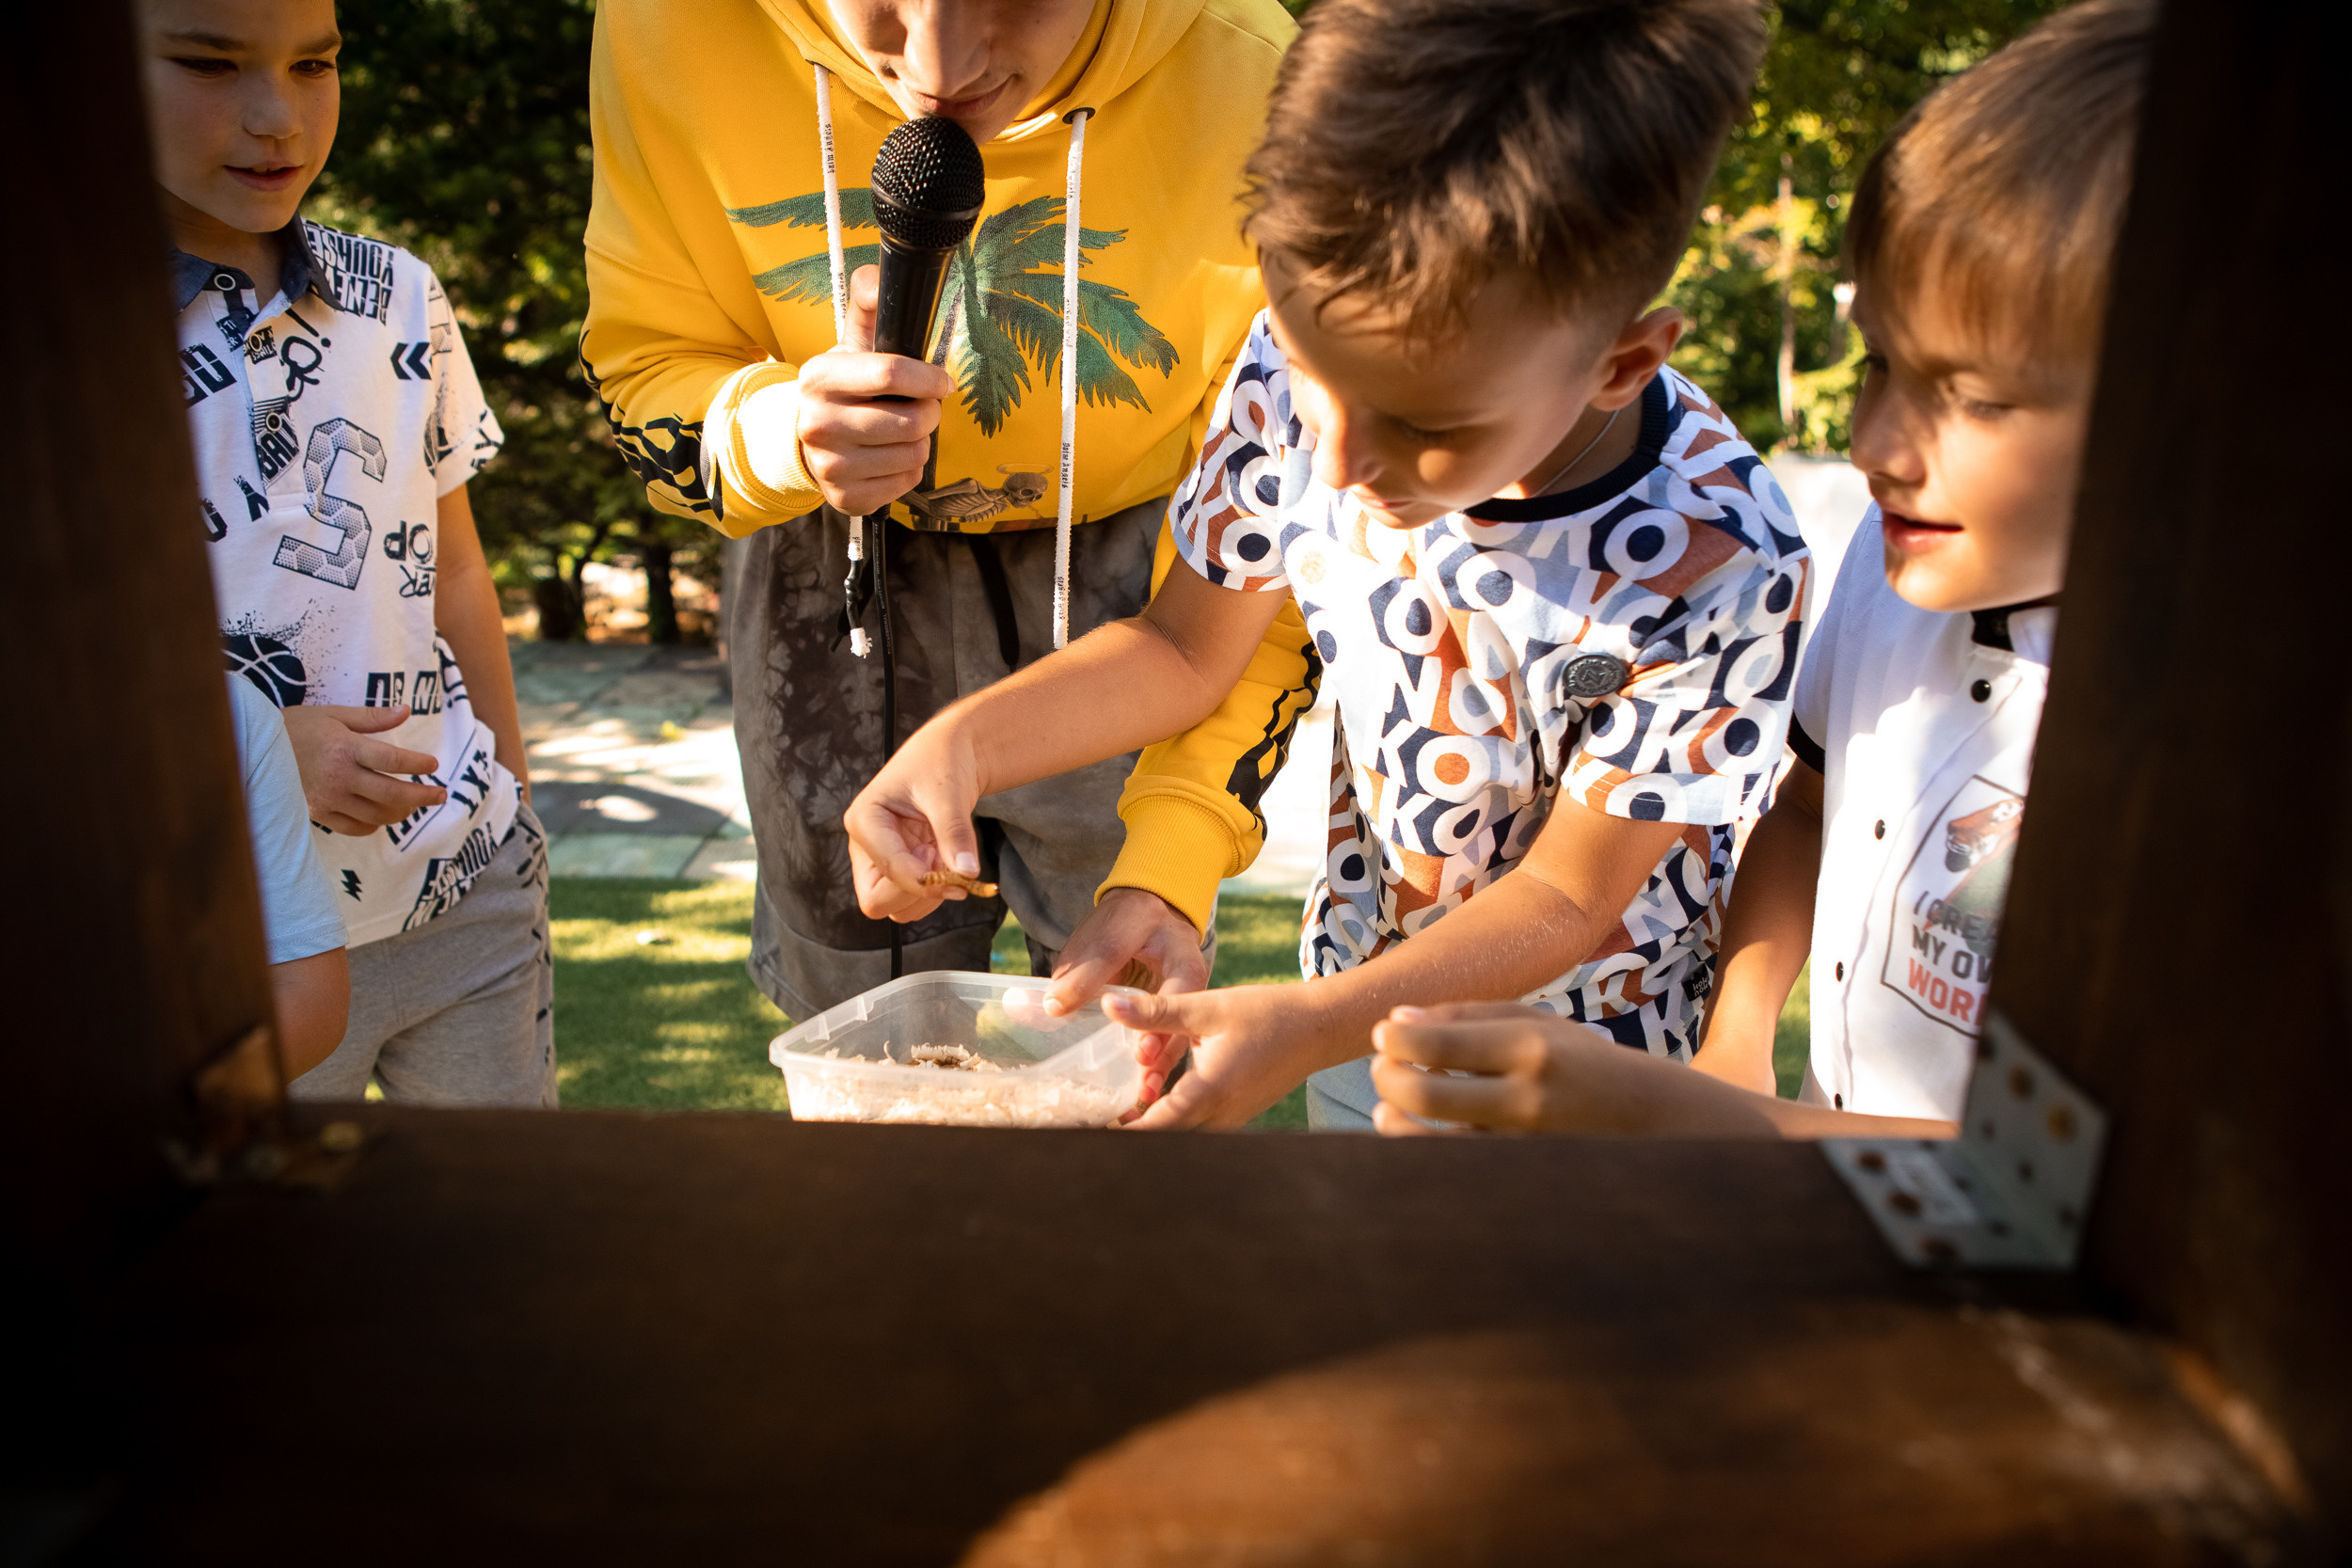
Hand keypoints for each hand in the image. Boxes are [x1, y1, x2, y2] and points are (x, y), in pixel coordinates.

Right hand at [278, 704, 444, 835]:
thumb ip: (372, 718)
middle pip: (392, 794)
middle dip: (422, 796)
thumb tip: (406, 711)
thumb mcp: (334, 715)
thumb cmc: (297, 726)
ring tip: (413, 804)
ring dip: (401, 811)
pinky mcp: (317, 813)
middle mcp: (339, 776)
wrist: (253, 747)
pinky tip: (381, 815)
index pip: (393, 760)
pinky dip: (374, 824)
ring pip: (377, 814)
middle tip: (441, 795)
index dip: (418, 765)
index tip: (433, 765)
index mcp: (345, 748)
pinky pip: (355, 827)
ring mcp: (328, 798)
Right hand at [790, 264, 955, 514]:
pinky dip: (909, 470)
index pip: (890, 372)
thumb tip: (881, 278)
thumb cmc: (844, 384)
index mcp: (819, 378)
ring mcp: (829, 466)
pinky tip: (890, 457)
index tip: (941, 381)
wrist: (805, 437)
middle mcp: (817, 424)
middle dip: (928, 412)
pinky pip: (905, 483)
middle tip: (919, 407)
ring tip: (901, 431)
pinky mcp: (844, 498)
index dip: (928, 377)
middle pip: (909, 420)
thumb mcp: (853, 339)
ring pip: (913, 454)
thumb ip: (870, 300)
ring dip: (920, 442)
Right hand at [843, 724, 984, 921]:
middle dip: (918, 894)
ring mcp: (880, 861)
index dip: (923, 881)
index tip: (957, 872)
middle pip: (876, 901)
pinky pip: (913, 901)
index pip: (887, 870)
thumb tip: (967, 873)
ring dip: (930, 897)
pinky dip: (936, 894)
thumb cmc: (941, 762)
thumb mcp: (949, 793)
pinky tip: (949, 863)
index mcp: (864, 820)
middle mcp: (865, 846)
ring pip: (896, 908)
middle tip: (948, 868)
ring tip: (950, 858)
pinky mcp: (899, 870)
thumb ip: (955, 832)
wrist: (949, 755)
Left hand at [1048, 888, 1210, 1104]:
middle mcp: (1195, 991)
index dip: (1161, 1026)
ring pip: (1180, 1046)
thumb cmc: (1130, 920)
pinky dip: (1155, 1069)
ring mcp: (1190, 1010)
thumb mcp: (1111, 932)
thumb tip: (1053, 1006)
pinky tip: (1139, 1093)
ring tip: (1141, 1098)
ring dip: (1160, 1071)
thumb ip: (1086, 969)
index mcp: (1187, 962)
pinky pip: (1169, 1049)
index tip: (1141, 1053)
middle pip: (1186, 1032)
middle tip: (1142, 1087)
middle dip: (1164, 1060)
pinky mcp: (1179, 1024)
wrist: (1149, 912)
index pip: (1181, 996)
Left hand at [1104, 984, 1332, 1129]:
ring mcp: (1232, 1120)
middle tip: (1100, 1116)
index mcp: (1210, 1090)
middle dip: (1133, 1131)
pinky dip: (1177, 1119)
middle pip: (1166, 1138)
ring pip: (1183, 1135)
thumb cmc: (1266, 1014)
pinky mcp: (1238, 1115)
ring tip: (1123, 1109)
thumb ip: (1156, 1011)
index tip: (1091, 1127)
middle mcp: (1221, 1115)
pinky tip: (1159, 1097)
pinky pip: (1200, 1127)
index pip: (1156, 1126)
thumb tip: (1110, 1004)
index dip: (1122, 1133)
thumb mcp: (1207, 1007)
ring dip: (1156, 1124)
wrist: (1318, 1028)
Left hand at [1368, 1001, 1780, 1137]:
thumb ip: (1465, 1016)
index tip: (1383, 1035)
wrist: (1653, 1125)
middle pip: (1424, 1093)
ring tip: (1385, 1105)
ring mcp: (1522, 1149)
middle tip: (1379, 1067)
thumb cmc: (1579, 1062)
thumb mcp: (1536, 1022)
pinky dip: (1417, 1152)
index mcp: (1532, 1050)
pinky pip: (1450, 1172)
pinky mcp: (1518, 1182)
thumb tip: (1394, 1021)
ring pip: (1429, 1145)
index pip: (1436, 1044)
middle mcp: (1527, 1101)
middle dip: (1385, 1077)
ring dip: (1392, 1120)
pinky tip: (1409, 1132)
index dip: (1395, 1039)